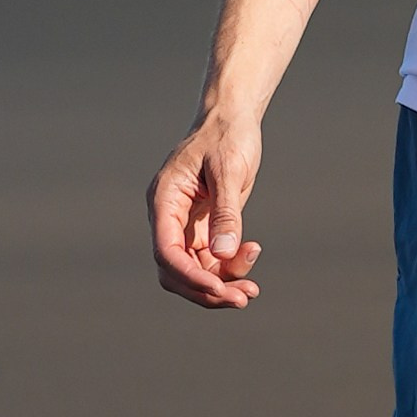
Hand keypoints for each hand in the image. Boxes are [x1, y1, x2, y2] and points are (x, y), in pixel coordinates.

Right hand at [147, 112, 264, 308]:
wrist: (233, 118)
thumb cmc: (227, 135)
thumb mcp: (228, 171)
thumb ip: (226, 212)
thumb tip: (223, 253)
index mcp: (164, 200)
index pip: (166, 251)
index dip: (189, 275)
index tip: (219, 288)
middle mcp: (168, 217)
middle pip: (175, 271)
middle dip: (206, 290)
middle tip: (242, 298)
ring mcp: (184, 225)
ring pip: (194, 271)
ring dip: (221, 285)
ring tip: (252, 289)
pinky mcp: (203, 228)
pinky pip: (211, 261)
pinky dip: (229, 268)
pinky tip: (252, 255)